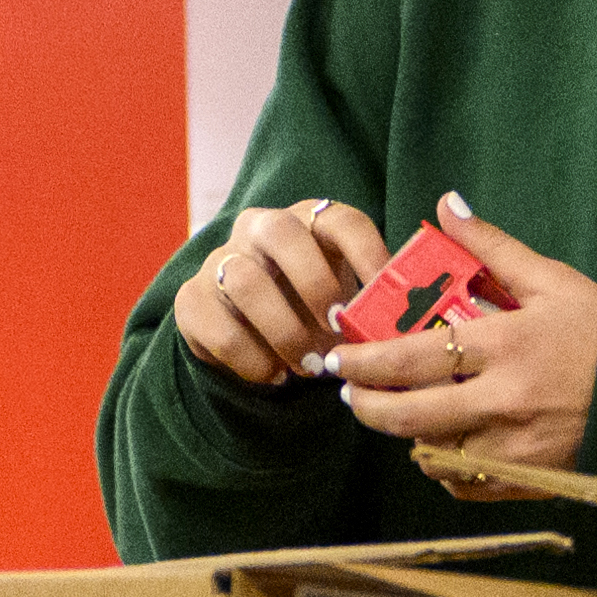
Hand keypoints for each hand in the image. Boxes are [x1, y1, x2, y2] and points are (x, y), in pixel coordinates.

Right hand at [170, 194, 395, 388]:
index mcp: (308, 222)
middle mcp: (260, 228)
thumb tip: (405, 331)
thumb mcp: (344, 302)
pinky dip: (251, 359)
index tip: (389, 298)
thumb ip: (370, 306)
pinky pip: (218, 326)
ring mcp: (220, 260)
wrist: (248, 338)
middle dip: (315, 285)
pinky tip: (274, 377)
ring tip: (309, 368)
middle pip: (281, 232)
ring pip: (245, 281)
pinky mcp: (192, 300)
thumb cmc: (312, 314)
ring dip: (284, 331)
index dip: (368, 254)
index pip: (340, 219)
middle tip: (337, 329)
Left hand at [325, 193, 596, 483]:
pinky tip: (441, 447)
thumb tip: (446, 205)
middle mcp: (503, 402)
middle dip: (367, 405)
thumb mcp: (552, 280)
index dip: (364, 360)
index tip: (340, 354)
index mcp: (506, 346)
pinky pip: (464, 485)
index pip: (410, 358)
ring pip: (430, 455)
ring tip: (397, 414)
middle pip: (408, 416)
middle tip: (351, 391)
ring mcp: (515, 449)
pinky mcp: (528, 481)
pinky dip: (443, 469)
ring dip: (405, 436)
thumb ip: (493, 247)